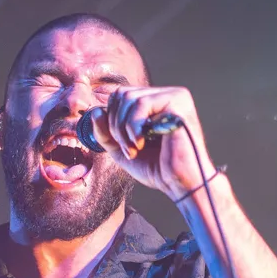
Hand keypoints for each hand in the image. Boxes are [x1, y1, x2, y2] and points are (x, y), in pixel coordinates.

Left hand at [91, 86, 217, 200]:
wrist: (180, 184)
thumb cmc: (157, 168)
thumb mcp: (122, 148)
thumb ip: (105, 131)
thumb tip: (96, 111)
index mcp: (156, 102)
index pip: (120, 95)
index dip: (111, 119)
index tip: (121, 144)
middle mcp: (166, 94)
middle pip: (122, 94)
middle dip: (116, 125)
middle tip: (129, 149)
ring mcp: (174, 96)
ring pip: (128, 98)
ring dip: (124, 129)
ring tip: (135, 149)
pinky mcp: (177, 103)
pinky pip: (142, 104)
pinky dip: (134, 127)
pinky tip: (142, 143)